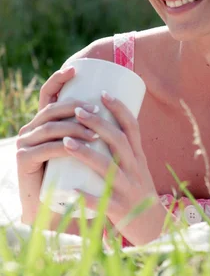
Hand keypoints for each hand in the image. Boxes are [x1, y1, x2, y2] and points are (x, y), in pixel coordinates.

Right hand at [16, 66, 99, 224]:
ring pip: (50, 129)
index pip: (48, 94)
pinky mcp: (23, 161)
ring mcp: (24, 143)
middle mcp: (31, 128)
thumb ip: (94, 129)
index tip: (74, 69)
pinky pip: (43, 150)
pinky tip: (72, 147)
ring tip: (95, 133)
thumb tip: (120, 105)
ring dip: (73, 128)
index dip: (58, 79)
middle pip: (52, 109)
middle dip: (75, 107)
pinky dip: (61, 147)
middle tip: (98, 111)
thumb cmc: (75, 174)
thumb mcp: (83, 147)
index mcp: (44, 121)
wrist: (56, 205)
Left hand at [65, 91, 166, 244]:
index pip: (133, 127)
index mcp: (138, 157)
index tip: (103, 93)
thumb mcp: (136, 167)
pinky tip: (70, 190)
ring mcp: (128, 189)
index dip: (119, 108)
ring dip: (86, 153)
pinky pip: (102, 202)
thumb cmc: (137, 192)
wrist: (153, 228)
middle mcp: (135, 170)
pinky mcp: (120, 209)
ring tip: (66, 141)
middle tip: (77, 111)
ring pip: (108, 168)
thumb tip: (99, 123)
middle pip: (118, 141)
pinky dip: (86, 196)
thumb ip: (121, 150)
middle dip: (98, 124)